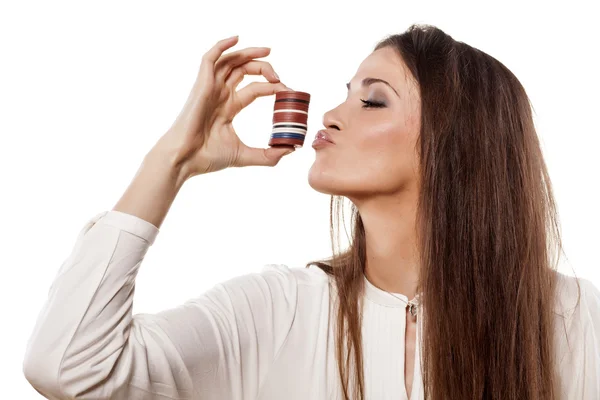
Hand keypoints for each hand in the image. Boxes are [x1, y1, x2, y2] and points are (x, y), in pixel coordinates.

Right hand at [155, 35, 294, 179]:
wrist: (185, 159)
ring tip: (268, 52)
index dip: (272, 87)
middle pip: (244, 71)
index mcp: (229, 108)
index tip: (288, 91)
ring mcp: (210, 88)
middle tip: (279, 76)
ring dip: (249, 53)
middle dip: (264, 68)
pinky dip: (222, 45)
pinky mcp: (201, 85)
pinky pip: (209, 58)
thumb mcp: (245, 155)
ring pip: (230, 61)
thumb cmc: (207, 157)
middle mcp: (220, 94)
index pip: (254, 89)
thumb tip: (290, 151)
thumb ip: (267, 155)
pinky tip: (237, 38)